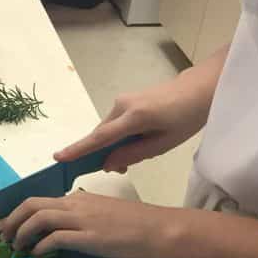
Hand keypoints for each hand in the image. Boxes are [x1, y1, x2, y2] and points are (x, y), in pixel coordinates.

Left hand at [0, 191, 189, 257]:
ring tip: (16, 248)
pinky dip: (41, 247)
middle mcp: (75, 204)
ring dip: (21, 234)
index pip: (37, 200)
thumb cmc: (132, 224)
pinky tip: (37, 256)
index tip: (2, 225)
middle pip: (31, 205)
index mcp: (76, 199)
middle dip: (10, 221)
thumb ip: (77, 216)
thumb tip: (56, 228)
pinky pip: (56, 238)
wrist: (157, 229)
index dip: (15, 213)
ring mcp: (82, 220)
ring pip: (39, 218)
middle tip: (1, 237)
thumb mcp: (99, 214)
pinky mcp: (90, 237)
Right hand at [54, 74, 214, 172]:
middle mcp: (121, 106)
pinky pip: (113, 124)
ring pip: (107, 131)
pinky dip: (117, 136)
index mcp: (134, 117)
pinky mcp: (125, 100)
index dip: (78, 150)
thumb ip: (132, 155)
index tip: (58, 158)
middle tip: (120, 169)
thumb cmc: (186, 117)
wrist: (199, 88)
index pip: (100, 138)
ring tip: (135, 154)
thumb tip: (106, 164)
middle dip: (102, 154)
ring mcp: (122, 100)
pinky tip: (135, 140)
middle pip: (101, 136)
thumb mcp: (163, 144)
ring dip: (112, 145)